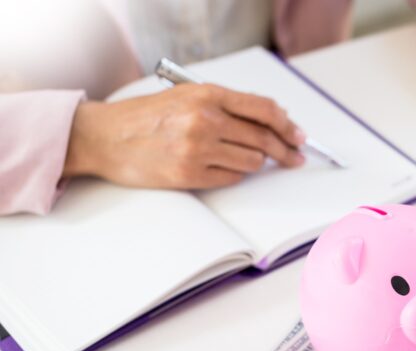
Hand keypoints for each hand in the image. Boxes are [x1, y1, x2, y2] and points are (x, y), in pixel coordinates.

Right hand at [63, 83, 306, 188]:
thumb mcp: (186, 96)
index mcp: (207, 94)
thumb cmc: (145, 116)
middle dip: (284, 151)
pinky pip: (231, 179)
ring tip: (241, 158)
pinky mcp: (189, 175)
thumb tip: (270, 122)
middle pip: (263, 139)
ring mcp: (197, 149)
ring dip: (254, 163)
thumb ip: (226, 105)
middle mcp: (205, 120)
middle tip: (294, 158)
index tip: (299, 136)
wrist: (105, 137)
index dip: (288, 126)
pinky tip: (222, 168)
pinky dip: (233, 175)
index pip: (264, 110)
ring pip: (251, 162)